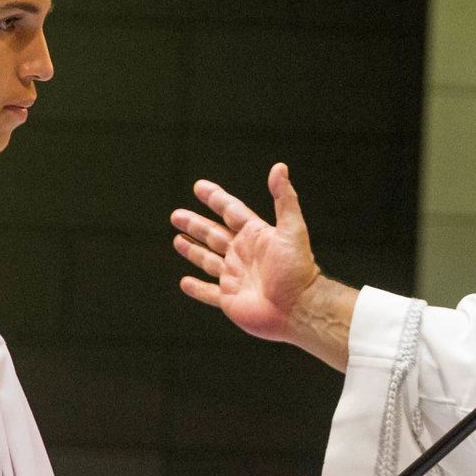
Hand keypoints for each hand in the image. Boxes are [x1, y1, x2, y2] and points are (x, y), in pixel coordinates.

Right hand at [172, 164, 356, 369]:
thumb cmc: (298, 269)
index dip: (215, 198)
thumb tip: (280, 167)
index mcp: (256, 235)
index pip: (231, 211)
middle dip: (195, 224)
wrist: (299, 308)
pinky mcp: (230, 300)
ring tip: (177, 239)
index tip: (199, 187)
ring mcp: (235, 277)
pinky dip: (196, 288)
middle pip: (214, 234)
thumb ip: (284, 198)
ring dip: (192, 249)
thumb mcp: (292, 229)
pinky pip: (209, 292)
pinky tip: (184, 282)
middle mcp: (243, 254)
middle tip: (176, 214)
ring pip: (208, 260)